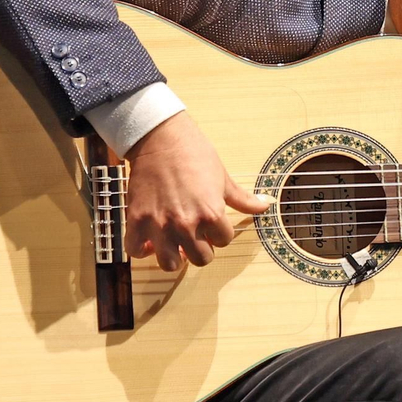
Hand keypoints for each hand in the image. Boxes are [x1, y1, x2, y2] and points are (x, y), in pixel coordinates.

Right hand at [123, 112, 272, 271]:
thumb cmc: (194, 153)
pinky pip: (136, 251)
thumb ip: (243, 199)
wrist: (161, 137)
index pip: (223, 241)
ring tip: (173, 243)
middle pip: (200, 259)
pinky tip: (150, 239)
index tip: (211, 223)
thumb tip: (265, 205)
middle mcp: (186, 224)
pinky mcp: (137, 220)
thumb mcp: (223, 177)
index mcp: (211, 214)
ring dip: (173, 256)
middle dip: (200, 249)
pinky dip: (142, 248)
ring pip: (170, 264)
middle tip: (194, 237)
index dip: (219, 232)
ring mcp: (160, 224)